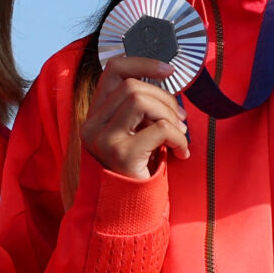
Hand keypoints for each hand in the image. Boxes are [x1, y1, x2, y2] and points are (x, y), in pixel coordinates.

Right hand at [80, 55, 190, 176]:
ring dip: (169, 115)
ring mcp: (103, 140)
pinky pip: (158, 129)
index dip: (142, 63)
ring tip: (180, 134)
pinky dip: (177, 137)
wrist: (129, 209)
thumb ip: (140, 109)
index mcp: (95, 114)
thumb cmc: (137, 168)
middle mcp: (92, 125)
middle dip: (165, 98)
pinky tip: (181, 152)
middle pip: (132, 86)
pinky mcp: (121, 155)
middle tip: (181, 119)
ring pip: (140, 101)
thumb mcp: (134, 131)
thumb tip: (167, 84)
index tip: (169, 70)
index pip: (113, 70)